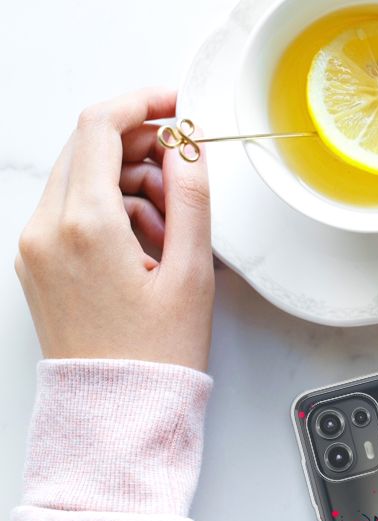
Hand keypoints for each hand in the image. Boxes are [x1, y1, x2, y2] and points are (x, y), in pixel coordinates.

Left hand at [15, 88, 213, 371]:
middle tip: (185, 174)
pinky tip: (147, 244)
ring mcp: (36, 246)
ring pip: (82, 178)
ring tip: (172, 229)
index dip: (143, 103)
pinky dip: (111, 210)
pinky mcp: (38, 262)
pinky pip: (72, 210)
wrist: (117, 411)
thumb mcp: (191, 272)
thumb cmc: (155, 354)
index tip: (176, 105)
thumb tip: (188, 148)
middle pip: (88, 147)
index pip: (101, 127)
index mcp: (85, 225)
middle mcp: (47, 229)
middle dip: (141, 148)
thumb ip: (192, 198)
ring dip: (129, 182)